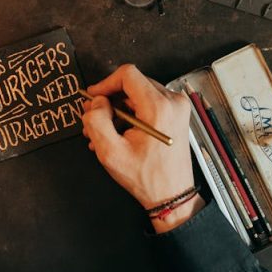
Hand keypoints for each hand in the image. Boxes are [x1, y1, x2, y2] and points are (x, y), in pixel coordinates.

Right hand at [82, 64, 203, 232]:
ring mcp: (177, 107)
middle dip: (110, 98)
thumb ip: (97, 121)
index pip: (127, 74)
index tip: (94, 97)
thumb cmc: (147, 178)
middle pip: (133, 83)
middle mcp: (172, 102)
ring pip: (139, 93)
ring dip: (118, 108)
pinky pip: (148, 103)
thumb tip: (96, 103)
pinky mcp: (176, 114)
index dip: (105, 83)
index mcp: (159, 107)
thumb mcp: (111, 153)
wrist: (172, 196)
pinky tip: (118, 132)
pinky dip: (131, 114)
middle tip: (94, 115)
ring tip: (104, 130)